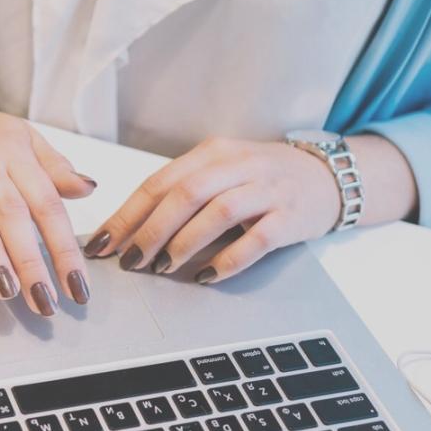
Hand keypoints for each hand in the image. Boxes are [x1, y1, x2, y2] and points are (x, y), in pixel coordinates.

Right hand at [0, 96, 96, 315]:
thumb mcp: (24, 138)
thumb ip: (55, 167)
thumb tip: (88, 188)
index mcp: (15, 152)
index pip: (47, 203)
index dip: (64, 247)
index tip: (76, 285)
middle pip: (12, 212)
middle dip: (30, 261)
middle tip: (44, 299)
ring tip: (8, 291)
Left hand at [85, 137, 340, 282]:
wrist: (328, 177)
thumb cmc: (262, 180)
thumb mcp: (220, 174)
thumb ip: (181, 194)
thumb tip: (130, 230)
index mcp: (212, 154)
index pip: (159, 182)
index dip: (127, 214)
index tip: (103, 242)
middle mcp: (239, 165)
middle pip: (185, 194)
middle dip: (150, 230)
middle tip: (130, 260)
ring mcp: (267, 189)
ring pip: (217, 213)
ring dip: (184, 243)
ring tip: (163, 267)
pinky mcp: (291, 216)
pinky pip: (255, 240)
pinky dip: (227, 261)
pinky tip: (206, 276)